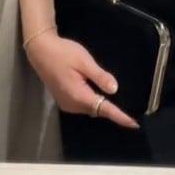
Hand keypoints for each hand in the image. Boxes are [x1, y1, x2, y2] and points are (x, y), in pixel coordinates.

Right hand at [25, 31, 139, 128]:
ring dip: (102, 104)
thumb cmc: (63, 52)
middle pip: (97, 110)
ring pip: (90, 107)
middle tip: (129, 106)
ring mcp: (66, 103)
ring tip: (117, 99)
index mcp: (79, 95)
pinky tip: (98, 91)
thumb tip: (114, 90)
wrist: (40, 50)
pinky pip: (83, 104)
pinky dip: (92, 101)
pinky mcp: (64, 99)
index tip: (134, 124)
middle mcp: (72, 105)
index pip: (103, 109)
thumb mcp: (84, 61)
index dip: (119, 117)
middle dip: (112, 109)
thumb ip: (99, 76)